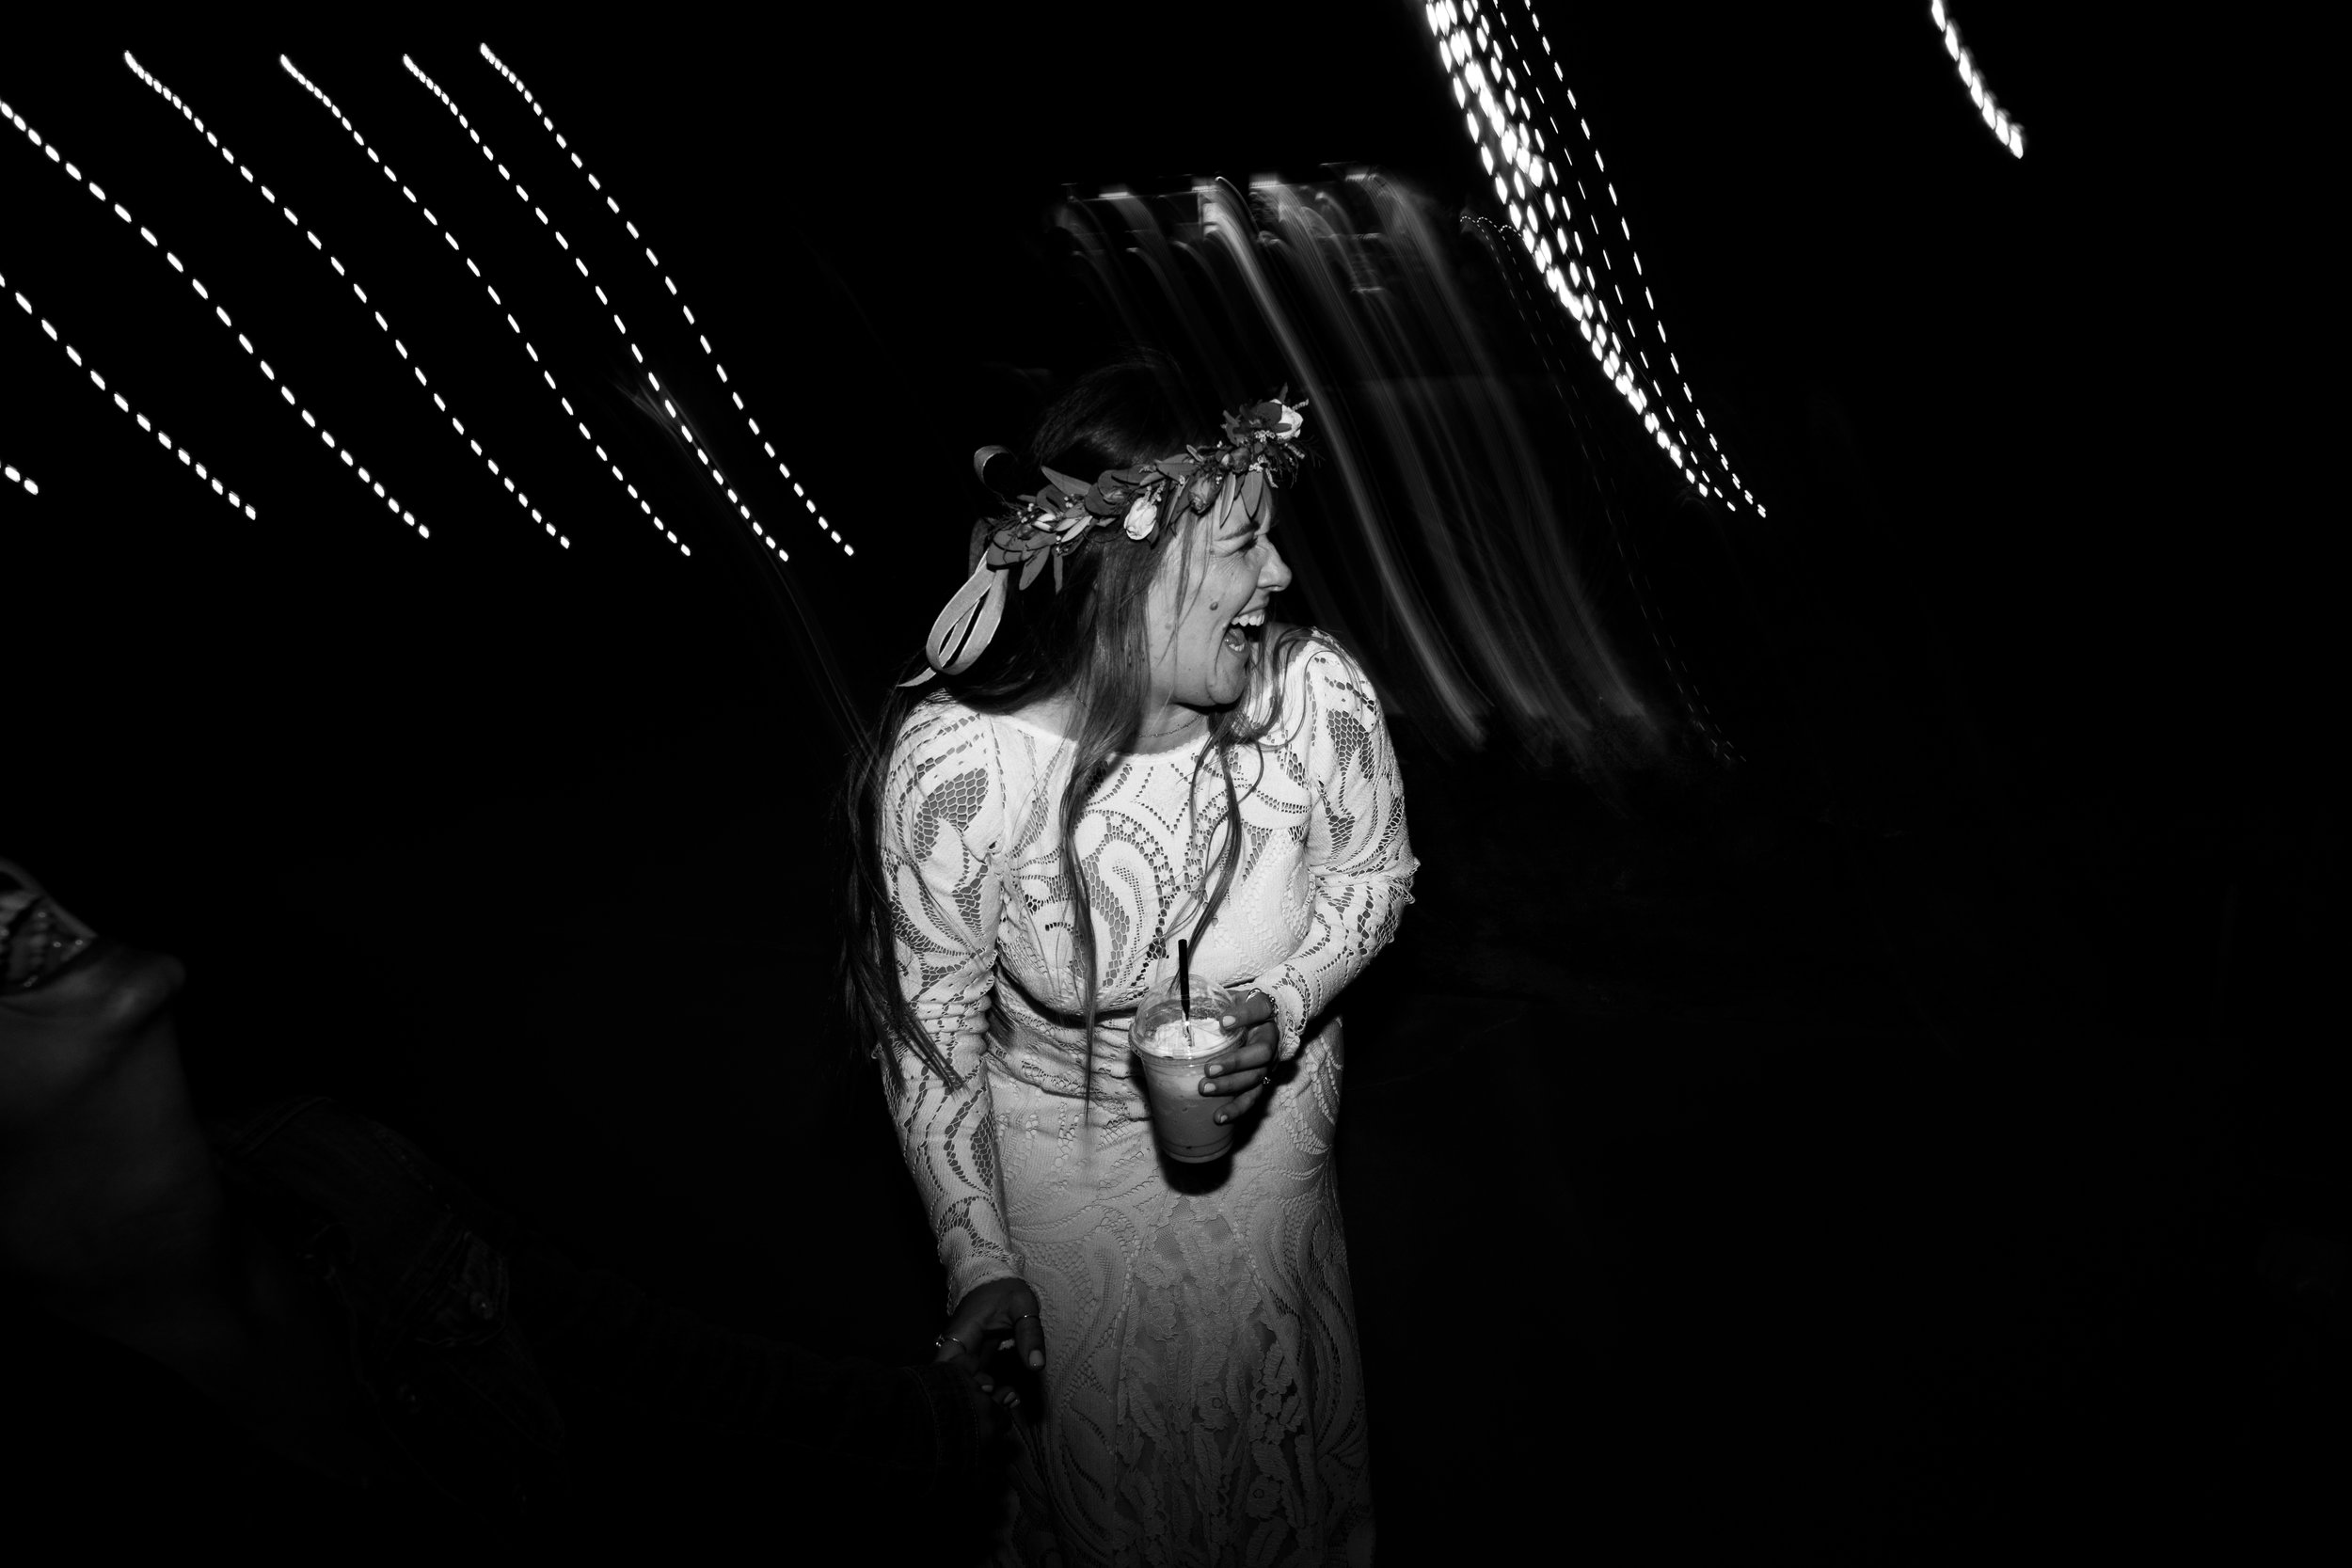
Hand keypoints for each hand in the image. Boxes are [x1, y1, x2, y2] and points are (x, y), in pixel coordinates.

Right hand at [934, 1276, 1044, 1417]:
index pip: (947, 1367)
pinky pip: (976, 1379)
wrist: (995, 1276)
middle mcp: (958, 1348)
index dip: (963, 1382)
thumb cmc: (1005, 1288)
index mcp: (962, 1334)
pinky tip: (1009, 1396)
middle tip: (1003, 1399)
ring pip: (965, 1383)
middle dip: (975, 1396)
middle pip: (955, 1381)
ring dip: (984, 1396)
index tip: (988, 1387)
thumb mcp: (1022, 1305)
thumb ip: (1029, 1334)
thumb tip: (1036, 1365)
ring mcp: (965, 1355)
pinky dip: (990, 1390)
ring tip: (1009, 1399)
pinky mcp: (975, 1359)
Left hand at [1198, 987, 1280, 1123]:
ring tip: (1205, 1089)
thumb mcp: (1232, 996)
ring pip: (1255, 1078)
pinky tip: (1218, 1117)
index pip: (1260, 1009)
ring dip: (1230, 1087)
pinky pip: (1252, 1098)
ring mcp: (1269, 1064)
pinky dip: (1236, 1109)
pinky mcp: (1262, 1082)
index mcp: (1265, 1013)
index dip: (1244, 1015)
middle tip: (1208, 1069)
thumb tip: (1186, 1007)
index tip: (1224, 1020)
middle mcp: (1271, 1040)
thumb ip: (1215, 1000)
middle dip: (1234, 1063)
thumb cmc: (1241, 1007)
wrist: (1266, 1020)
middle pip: (1260, 1053)